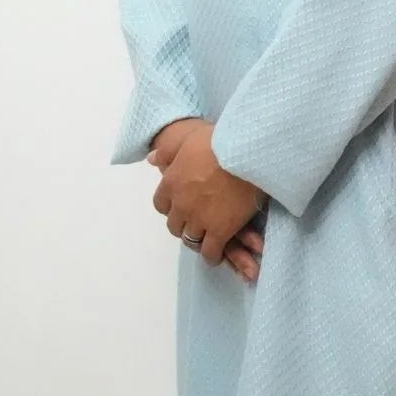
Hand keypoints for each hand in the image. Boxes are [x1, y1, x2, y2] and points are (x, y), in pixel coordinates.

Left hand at [147, 119, 265, 272]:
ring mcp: (199, 219)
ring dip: (197, 240)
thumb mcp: (187, 139)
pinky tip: (216, 255)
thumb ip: (168, 150)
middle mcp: (180, 204)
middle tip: (196, 225)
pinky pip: (210, 251)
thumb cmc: (218, 140)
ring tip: (206, 242)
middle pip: (175, 225)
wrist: (244, 152)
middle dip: (184, 225)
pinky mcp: (219, 231)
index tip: (180, 207)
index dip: (171, 207)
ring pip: (191, 239)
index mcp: (171, 182)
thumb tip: (151, 159)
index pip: (161, 204)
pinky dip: (212, 256)